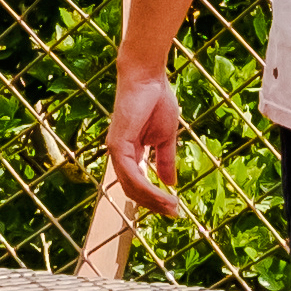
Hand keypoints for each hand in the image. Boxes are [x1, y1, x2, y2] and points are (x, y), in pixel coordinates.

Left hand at [106, 72, 187, 212]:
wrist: (148, 78)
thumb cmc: (155, 100)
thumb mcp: (165, 137)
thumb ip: (165, 160)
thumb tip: (170, 183)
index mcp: (129, 152)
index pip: (137, 184)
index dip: (154, 198)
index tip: (174, 208)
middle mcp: (119, 154)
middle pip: (132, 190)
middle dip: (153, 204)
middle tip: (174, 213)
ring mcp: (115, 150)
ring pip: (131, 186)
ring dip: (152, 200)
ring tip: (172, 207)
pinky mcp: (117, 144)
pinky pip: (130, 174)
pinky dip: (147, 187)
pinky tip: (162, 193)